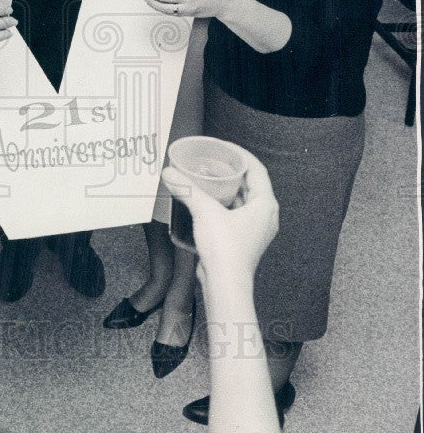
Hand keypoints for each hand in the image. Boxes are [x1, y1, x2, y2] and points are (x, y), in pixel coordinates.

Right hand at [161, 149, 278, 289]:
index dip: (240, 154)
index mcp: (264, 204)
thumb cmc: (225, 250)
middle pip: (250, 184)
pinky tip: (205, 202)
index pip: (256, 169)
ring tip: (206, 178)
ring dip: (226, 189)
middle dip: (231, 171)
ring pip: (242, 200)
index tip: (223, 146)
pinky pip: (235, 214)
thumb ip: (187, 189)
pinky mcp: (243, 240)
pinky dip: (222, 205)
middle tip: (211, 161)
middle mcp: (264, 216)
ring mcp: (255, 230)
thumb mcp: (204, 212)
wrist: (225, 286)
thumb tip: (169, 173)